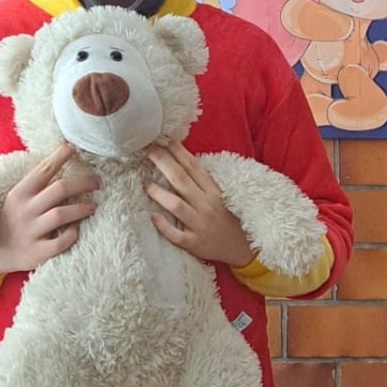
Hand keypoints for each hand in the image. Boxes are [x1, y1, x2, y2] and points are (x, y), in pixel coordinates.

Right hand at [0, 142, 97, 276]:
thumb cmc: (13, 220)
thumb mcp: (17, 199)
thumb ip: (36, 185)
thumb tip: (61, 161)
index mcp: (19, 194)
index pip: (43, 169)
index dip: (60, 156)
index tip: (74, 147)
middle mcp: (25, 211)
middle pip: (60, 189)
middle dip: (82, 183)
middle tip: (96, 182)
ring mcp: (31, 232)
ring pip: (62, 214)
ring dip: (82, 208)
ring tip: (93, 206)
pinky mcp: (37, 252)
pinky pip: (61, 241)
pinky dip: (72, 233)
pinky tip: (77, 229)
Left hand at [143, 140, 255, 266]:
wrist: (242, 248)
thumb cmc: (225, 218)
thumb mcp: (218, 196)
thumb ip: (200, 181)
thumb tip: (178, 161)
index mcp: (212, 191)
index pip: (192, 166)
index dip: (176, 151)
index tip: (161, 138)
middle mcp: (206, 204)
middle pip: (181, 179)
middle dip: (163, 162)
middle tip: (147, 149)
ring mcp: (200, 224)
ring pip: (177, 205)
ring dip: (159, 193)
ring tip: (145, 184)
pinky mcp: (195, 243)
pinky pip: (177, 234)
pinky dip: (164, 226)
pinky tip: (153, 217)